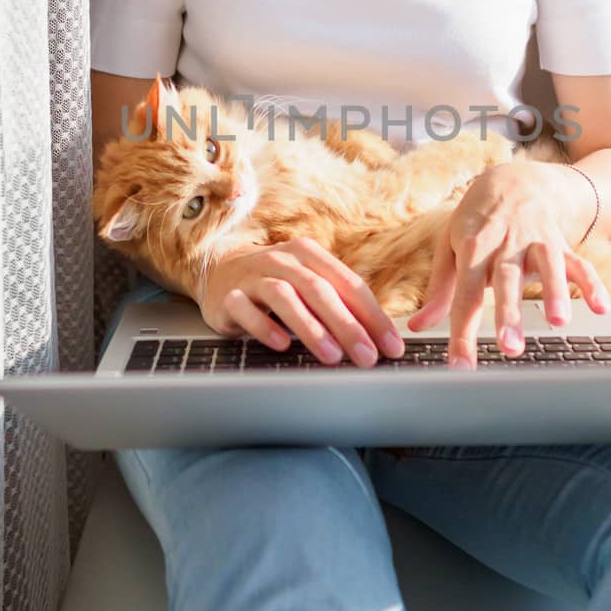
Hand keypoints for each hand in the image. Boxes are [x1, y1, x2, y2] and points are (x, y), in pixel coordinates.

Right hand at [199, 237, 405, 367]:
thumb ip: (339, 306)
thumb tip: (378, 341)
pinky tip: (281, 345)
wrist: (219, 271)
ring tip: (332, 356)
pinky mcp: (228, 297)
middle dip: (348, 325)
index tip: (391, 347)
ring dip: (311, 328)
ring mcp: (253, 276)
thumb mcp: (308, 286)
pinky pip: (246, 310)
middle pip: (319, 290)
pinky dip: (264, 326)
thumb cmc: (276, 283)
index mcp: (309, 254)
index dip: (373, 316)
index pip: (349, 284)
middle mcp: (282, 260)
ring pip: (285, 297)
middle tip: (367, 356)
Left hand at [407, 162, 610, 366]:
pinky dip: (592, 284)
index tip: (461, 367)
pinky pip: (579, 263)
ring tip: (558, 322)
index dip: (462, 333)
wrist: (513, 180)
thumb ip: (439, 290)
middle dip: (509, 313)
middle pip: (506, 280)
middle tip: (509, 347)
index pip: (465, 296)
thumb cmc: (476, 221)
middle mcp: (505, 243)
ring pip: (547, 265)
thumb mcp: (450, 247)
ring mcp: (536, 241)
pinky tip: (600, 307)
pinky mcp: (560, 243)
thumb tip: (417, 326)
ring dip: (553, 292)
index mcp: (472, 247)